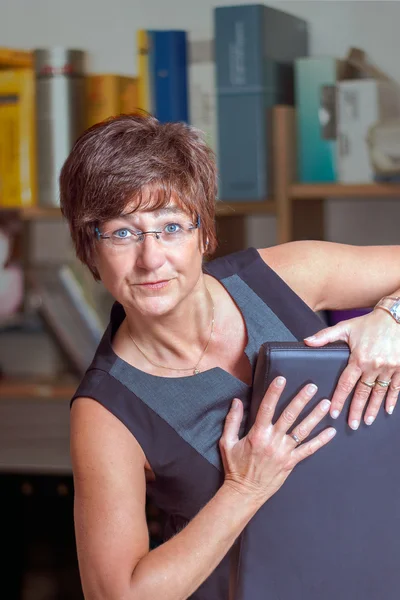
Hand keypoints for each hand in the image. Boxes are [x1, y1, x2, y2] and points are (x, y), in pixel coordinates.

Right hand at [219, 377, 335, 506]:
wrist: (244, 492)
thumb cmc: (235, 467)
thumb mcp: (227, 442)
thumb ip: (232, 420)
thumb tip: (236, 401)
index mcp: (257, 434)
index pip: (266, 408)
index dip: (274, 393)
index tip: (281, 379)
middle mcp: (273, 441)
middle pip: (289, 416)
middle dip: (301, 400)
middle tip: (312, 387)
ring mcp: (284, 452)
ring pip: (302, 431)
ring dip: (315, 416)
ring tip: (326, 403)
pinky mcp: (291, 462)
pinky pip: (309, 450)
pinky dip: (321, 441)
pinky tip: (331, 432)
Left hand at [304, 310, 399, 428]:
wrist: (396, 317)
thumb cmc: (369, 323)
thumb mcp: (345, 327)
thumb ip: (325, 336)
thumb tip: (307, 342)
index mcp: (358, 358)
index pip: (346, 384)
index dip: (339, 399)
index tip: (333, 412)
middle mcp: (374, 366)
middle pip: (362, 393)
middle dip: (356, 411)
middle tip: (352, 425)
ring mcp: (389, 368)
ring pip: (379, 393)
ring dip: (373, 409)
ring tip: (367, 421)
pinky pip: (396, 388)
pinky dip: (391, 400)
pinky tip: (387, 410)